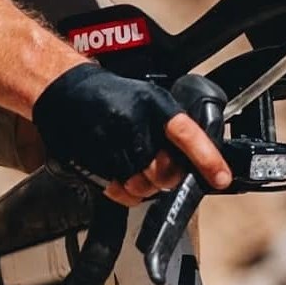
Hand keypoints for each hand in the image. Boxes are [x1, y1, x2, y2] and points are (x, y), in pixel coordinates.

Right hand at [32, 64, 230, 205]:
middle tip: (162, 168)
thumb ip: (170, 126)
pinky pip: (121, 194)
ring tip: (137, 166)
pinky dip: (127, 192)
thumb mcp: (148, 98)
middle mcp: (132, 124)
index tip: (221, 178)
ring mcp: (111, 146)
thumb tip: (199, 157)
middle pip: (165, 173)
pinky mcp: (93, 165)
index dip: (207, 159)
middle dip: (168, 177)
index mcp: (152, 104)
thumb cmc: (110, 95)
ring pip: (144, 188)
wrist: (64, 90)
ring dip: (146, 186)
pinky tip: (122, 173)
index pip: (186, 134)